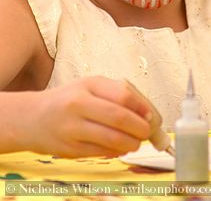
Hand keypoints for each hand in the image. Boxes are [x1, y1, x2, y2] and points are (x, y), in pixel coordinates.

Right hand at [16, 76, 151, 157]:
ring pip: (112, 140)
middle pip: (119, 119)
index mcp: (87, 86)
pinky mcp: (70, 150)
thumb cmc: (67, 99)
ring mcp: (72, 129)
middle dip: (140, 128)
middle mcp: (78, 106)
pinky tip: (119, 147)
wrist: (31, 117)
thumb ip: (117, 94)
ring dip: (131, 143)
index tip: (151, 115)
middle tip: (147, 132)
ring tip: (135, 141)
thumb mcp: (90, 86)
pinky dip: (116, 152)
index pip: (123, 96)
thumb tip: (145, 112)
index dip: (142, 107)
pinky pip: (102, 153)